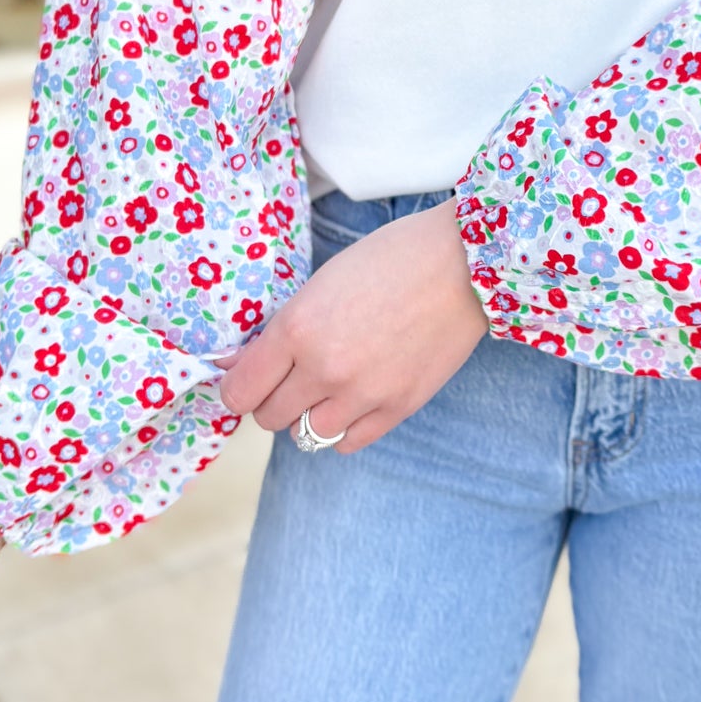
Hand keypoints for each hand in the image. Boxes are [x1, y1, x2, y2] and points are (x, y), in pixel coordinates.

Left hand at [216, 199, 487, 452]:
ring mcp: (362, 394)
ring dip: (305, 416)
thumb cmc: (392, 259)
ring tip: (324, 389)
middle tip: (289, 377)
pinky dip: (341, 427)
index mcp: (298, 329)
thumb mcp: (322, 281)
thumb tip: (236, 362)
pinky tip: (351, 401)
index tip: (246, 379)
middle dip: (272, 399)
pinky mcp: (397, 409)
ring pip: (304, 435)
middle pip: (269, 417)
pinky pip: (346, 442)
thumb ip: (281, 326)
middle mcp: (324, 369)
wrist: (464, 265)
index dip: (237, 386)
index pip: (240, 390)